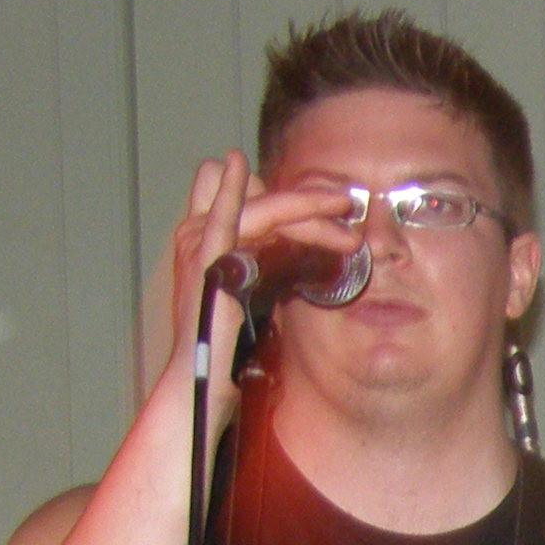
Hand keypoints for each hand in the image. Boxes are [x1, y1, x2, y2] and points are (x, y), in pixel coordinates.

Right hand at [137, 154, 365, 404]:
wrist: (199, 377)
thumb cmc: (228, 344)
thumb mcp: (252, 294)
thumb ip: (266, 264)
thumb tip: (297, 248)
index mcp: (208, 239)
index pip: (246, 196)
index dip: (283, 197)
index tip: (325, 210)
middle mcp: (199, 234)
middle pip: (259, 197)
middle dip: (307, 202)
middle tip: (346, 207)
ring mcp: (200, 244)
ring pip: (261, 208)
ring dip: (307, 209)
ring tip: (346, 222)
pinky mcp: (206, 260)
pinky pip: (221, 217)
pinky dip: (232, 191)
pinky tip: (239, 167)